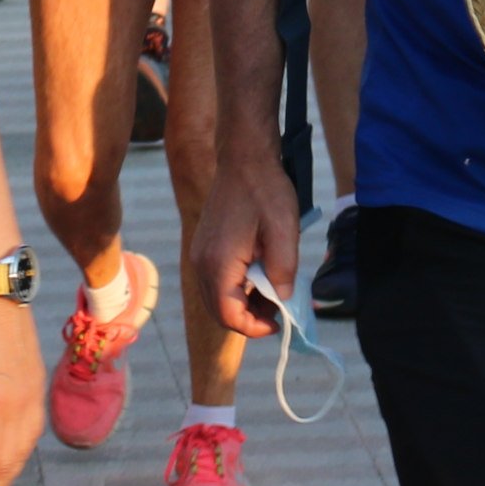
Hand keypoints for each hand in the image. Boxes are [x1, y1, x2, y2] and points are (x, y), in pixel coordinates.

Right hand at [190, 146, 301, 345]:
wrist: (244, 158)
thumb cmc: (266, 191)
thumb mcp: (285, 232)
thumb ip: (284, 271)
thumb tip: (283, 300)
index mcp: (219, 263)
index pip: (229, 316)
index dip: (255, 327)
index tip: (280, 321)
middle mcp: (201, 263)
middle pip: (219, 312)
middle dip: (250, 318)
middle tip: (279, 308)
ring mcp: (199, 254)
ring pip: (217, 299)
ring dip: (244, 303)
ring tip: (274, 290)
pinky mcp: (203, 247)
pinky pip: (216, 282)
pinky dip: (237, 288)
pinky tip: (260, 274)